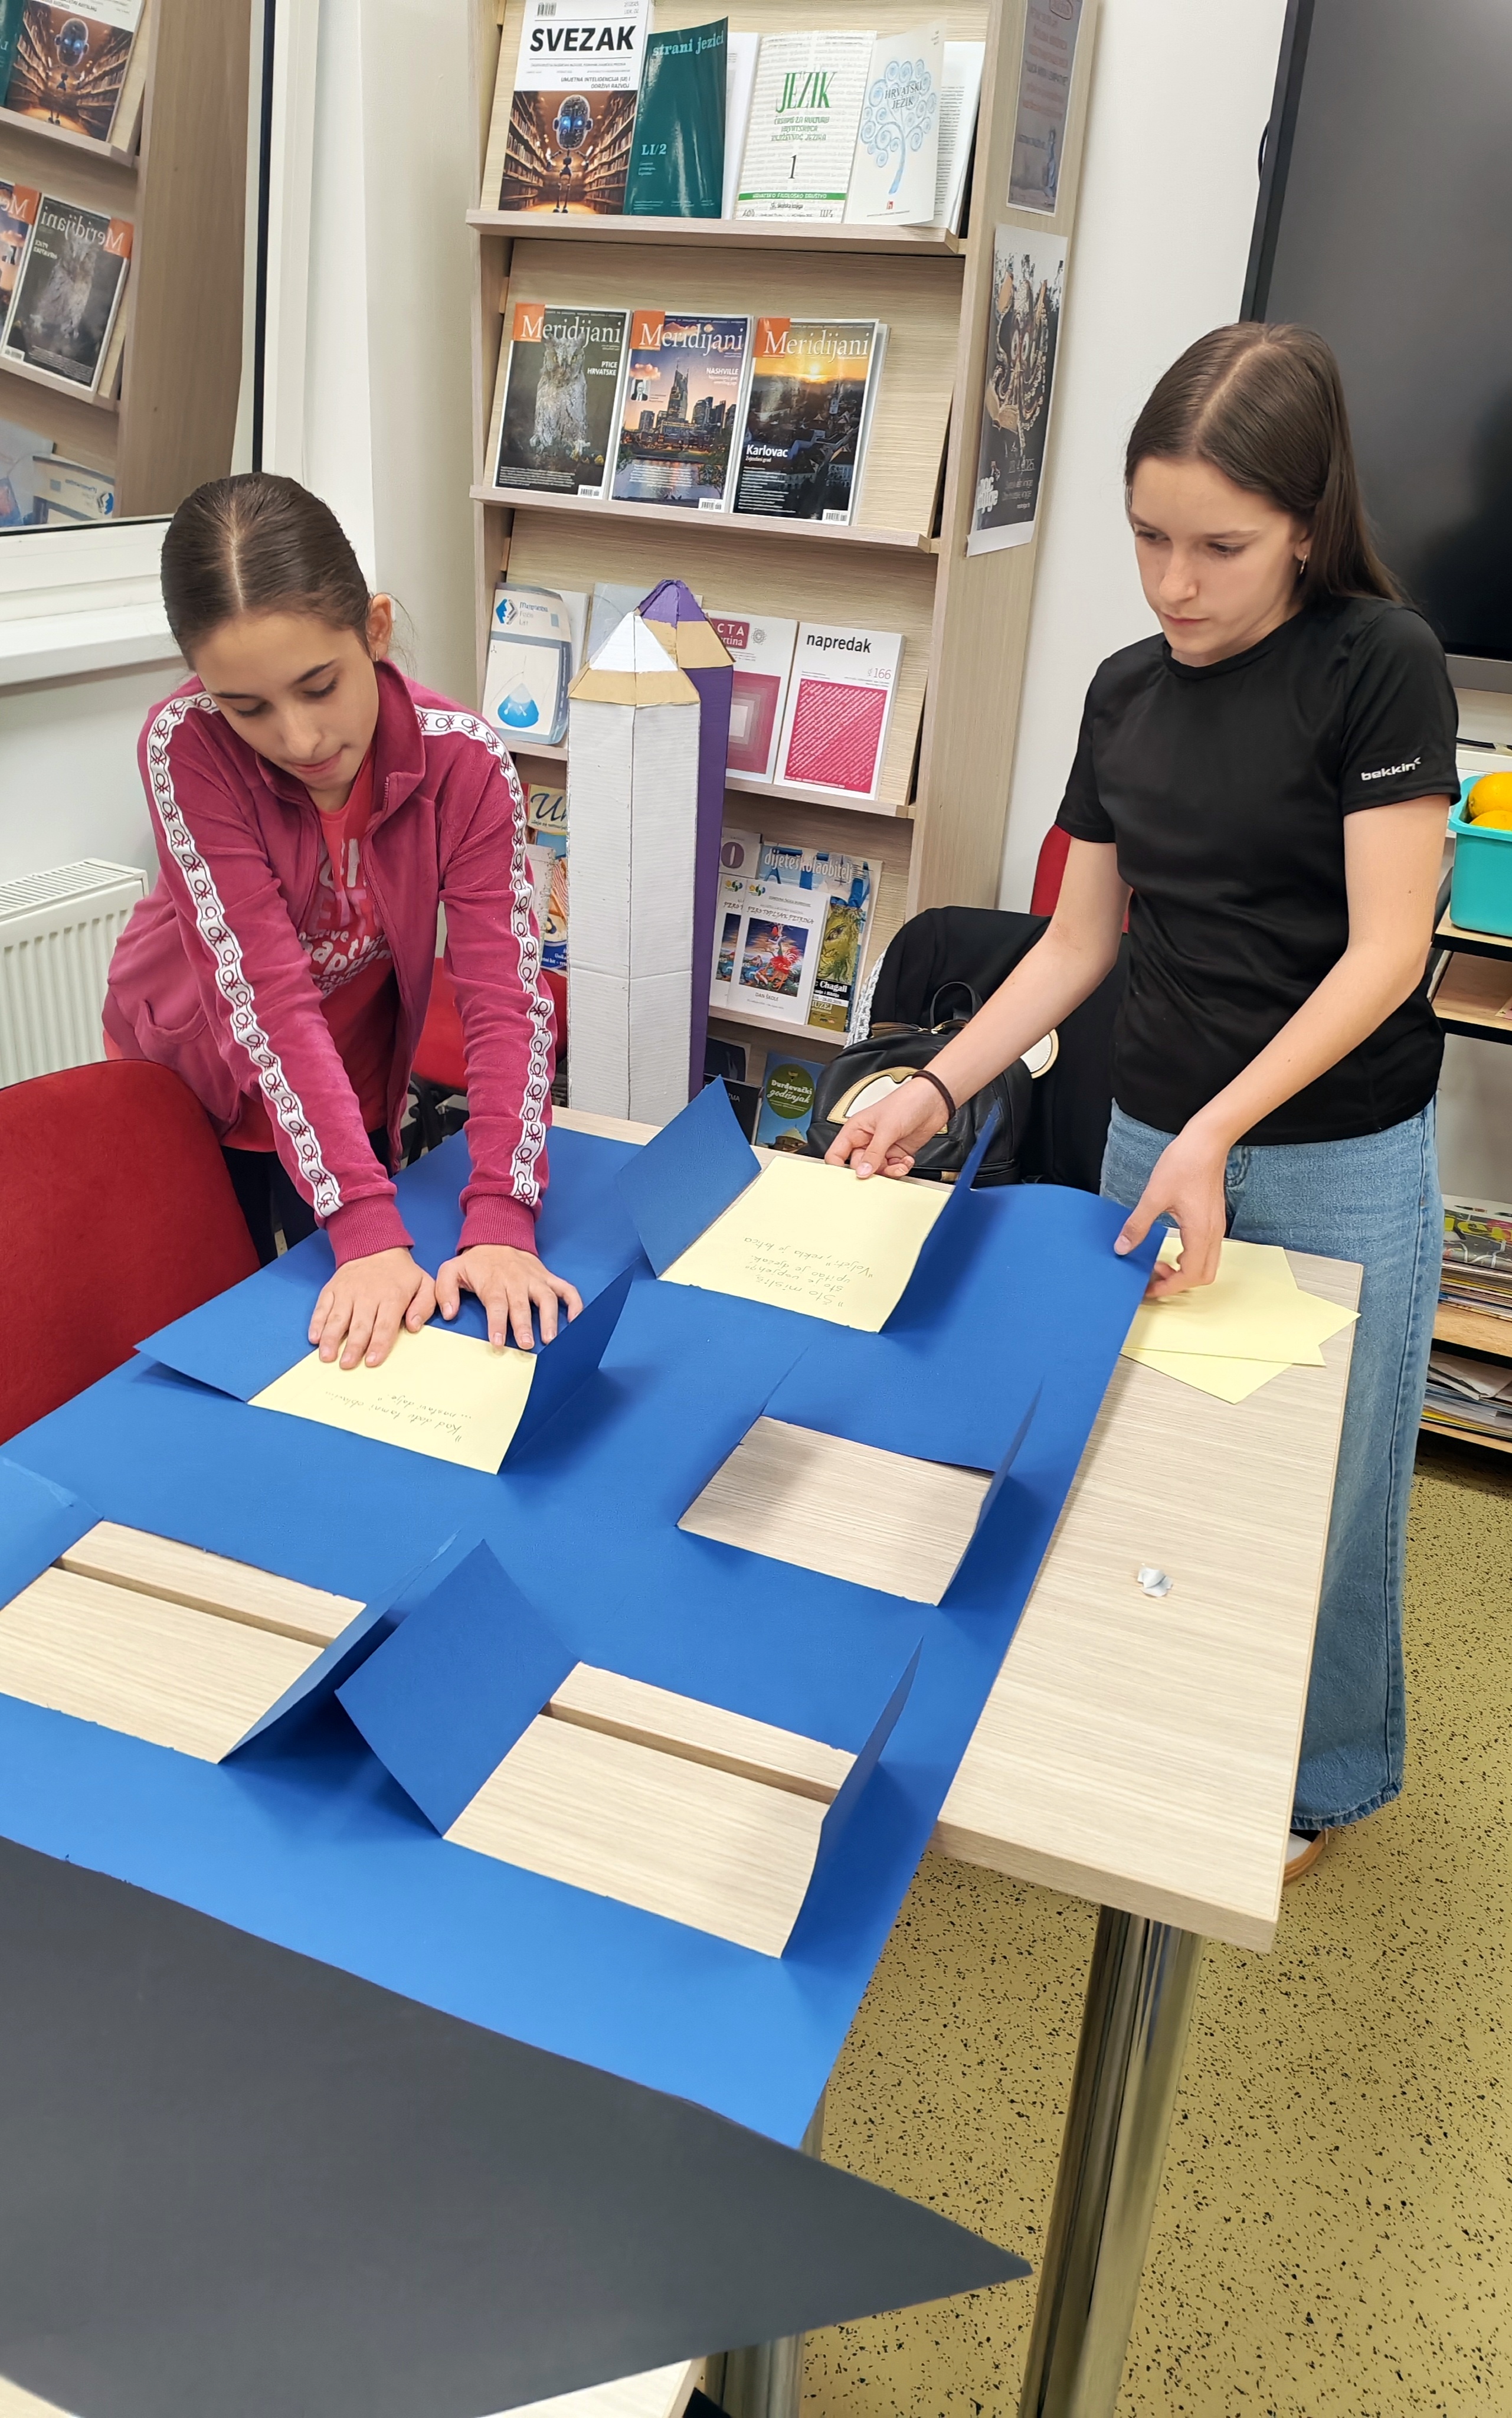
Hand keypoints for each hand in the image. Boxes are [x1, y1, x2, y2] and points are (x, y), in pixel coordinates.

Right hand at [309, 1247, 435, 1369]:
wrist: (375, 1246)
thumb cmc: (401, 1273)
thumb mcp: (423, 1284)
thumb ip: (424, 1306)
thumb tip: (414, 1327)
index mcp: (392, 1296)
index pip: (384, 1325)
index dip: (378, 1344)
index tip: (372, 1361)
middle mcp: (367, 1295)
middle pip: (359, 1325)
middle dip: (353, 1346)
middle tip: (347, 1365)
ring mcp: (347, 1292)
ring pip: (337, 1318)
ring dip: (331, 1338)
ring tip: (326, 1357)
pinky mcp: (332, 1289)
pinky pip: (322, 1307)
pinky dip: (317, 1322)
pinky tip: (314, 1338)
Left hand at [434, 1245, 583, 1350]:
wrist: (498, 1236)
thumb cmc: (475, 1262)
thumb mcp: (451, 1270)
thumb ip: (445, 1291)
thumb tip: (449, 1314)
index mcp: (493, 1282)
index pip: (496, 1304)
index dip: (497, 1323)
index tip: (498, 1341)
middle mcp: (517, 1281)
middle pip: (522, 1305)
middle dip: (524, 1325)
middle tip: (526, 1345)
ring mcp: (535, 1279)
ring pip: (547, 1298)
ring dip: (550, 1318)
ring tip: (550, 1338)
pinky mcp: (548, 1278)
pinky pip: (567, 1290)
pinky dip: (575, 1304)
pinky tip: (576, 1321)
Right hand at [824, 1076, 950, 1179]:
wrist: (934, 1101)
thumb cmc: (906, 1102)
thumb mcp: (886, 1128)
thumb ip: (874, 1153)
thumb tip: (862, 1172)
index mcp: (855, 1130)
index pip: (836, 1154)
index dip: (838, 1169)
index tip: (849, 1179)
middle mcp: (867, 1140)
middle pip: (859, 1166)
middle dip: (871, 1172)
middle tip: (880, 1172)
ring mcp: (882, 1147)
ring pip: (877, 1170)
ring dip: (890, 1171)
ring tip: (899, 1164)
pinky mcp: (897, 1152)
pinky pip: (893, 1168)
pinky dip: (900, 1168)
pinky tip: (906, 1160)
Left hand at [1112, 1122, 1229, 1296]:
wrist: (1207, 1142)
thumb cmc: (1184, 1164)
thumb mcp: (1154, 1196)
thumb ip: (1138, 1224)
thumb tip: (1122, 1247)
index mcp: (1200, 1233)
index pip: (1189, 1275)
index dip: (1168, 1287)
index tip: (1149, 1288)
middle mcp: (1213, 1234)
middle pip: (1202, 1276)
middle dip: (1177, 1282)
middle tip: (1153, 1274)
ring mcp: (1216, 1227)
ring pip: (1206, 1264)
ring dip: (1183, 1270)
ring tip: (1160, 1261)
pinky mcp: (1214, 1219)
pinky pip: (1206, 1250)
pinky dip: (1189, 1257)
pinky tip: (1172, 1247)